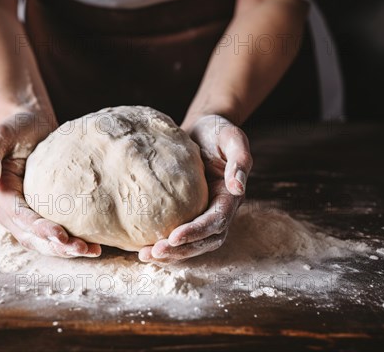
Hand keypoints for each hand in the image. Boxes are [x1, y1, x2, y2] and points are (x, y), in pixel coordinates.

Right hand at [0, 110, 101, 257]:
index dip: (39, 229)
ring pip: (43, 240)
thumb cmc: (16, 127)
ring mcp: (26, 213)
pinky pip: (54, 232)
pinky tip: (92, 244)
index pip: (19, 216)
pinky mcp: (42, 212)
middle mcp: (10, 209)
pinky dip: (70, 241)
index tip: (60, 236)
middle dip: (56, 246)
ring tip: (91, 251)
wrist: (31, 124)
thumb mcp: (0, 135)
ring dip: (65, 249)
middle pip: (32, 236)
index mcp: (0, 193)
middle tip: (81, 249)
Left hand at [139, 115, 251, 262]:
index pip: (216, 222)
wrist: (201, 127)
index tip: (174, 237)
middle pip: (204, 240)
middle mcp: (218, 209)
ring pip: (192, 243)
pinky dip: (165, 242)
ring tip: (146, 256)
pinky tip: (143, 245)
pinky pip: (179, 232)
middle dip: (181, 250)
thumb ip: (240, 160)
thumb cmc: (217, 130)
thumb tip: (238, 187)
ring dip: (171, 253)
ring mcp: (203, 212)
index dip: (196, 232)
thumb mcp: (232, 137)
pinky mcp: (187, 211)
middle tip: (153, 253)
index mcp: (230, 196)